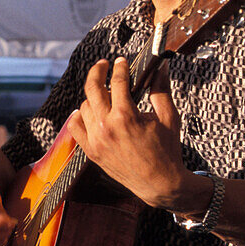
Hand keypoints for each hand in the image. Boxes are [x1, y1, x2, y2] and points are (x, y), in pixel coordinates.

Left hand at [66, 57, 190, 209]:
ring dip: (93, 95)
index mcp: (126, 116)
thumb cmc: (167, 150)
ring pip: (84, 106)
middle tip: (103, 65)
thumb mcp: (169, 118)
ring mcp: (96, 140)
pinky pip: (75, 127)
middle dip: (98, 71)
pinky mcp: (91, 151)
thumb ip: (161, 90)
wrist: (159, 183)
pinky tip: (87, 110)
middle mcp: (106, 127)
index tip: (121, 61)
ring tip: (103, 92)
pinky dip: (78, 116)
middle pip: (93, 88)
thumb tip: (159, 68)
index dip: (120, 68)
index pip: (117, 82)